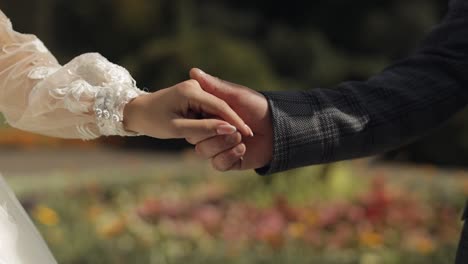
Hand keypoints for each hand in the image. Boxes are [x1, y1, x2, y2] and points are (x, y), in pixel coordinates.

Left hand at [123, 79, 252, 139]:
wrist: (136, 111)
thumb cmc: (153, 121)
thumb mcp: (177, 128)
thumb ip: (204, 128)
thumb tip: (228, 129)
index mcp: (191, 91)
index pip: (220, 107)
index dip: (235, 121)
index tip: (248, 134)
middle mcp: (195, 86)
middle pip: (221, 107)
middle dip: (233, 122)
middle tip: (247, 138)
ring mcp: (195, 89)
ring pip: (217, 109)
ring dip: (225, 122)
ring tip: (238, 137)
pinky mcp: (194, 95)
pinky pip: (210, 110)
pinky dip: (216, 121)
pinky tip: (224, 132)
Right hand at [188, 68, 273, 170]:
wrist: (279, 128)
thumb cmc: (258, 107)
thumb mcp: (236, 96)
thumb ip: (214, 87)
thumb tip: (193, 71)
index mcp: (208, 115)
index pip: (191, 119)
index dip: (200, 118)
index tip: (213, 113)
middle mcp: (210, 131)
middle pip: (194, 137)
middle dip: (213, 132)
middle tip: (233, 129)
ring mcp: (218, 147)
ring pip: (203, 151)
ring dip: (222, 144)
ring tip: (241, 138)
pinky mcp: (228, 161)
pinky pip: (218, 164)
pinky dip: (229, 156)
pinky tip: (243, 148)